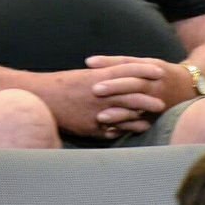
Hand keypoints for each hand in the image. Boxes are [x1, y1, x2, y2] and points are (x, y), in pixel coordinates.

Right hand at [33, 61, 167, 138]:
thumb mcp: (83, 76)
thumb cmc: (61, 85)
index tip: (159, 71)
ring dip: (139, 118)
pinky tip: (131, 133)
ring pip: (125, 115)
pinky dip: (123, 131)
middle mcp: (101, 94)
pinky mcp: (91, 127)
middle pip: (131, 95)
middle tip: (163, 102)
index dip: (145, 70)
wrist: (41, 98)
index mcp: (98, 76)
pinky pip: (111, 130)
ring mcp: (97, 111)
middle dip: (148, 99)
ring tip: (151, 121)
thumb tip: (118, 77)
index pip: (128, 71)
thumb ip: (102, 77)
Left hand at [85, 55, 191, 132]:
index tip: (89, 63)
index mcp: (152, 68)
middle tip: (94, 89)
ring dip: (119, 112)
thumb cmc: (161, 74)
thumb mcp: (147, 64)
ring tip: (100, 116)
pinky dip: (127, 127)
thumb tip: (89, 63)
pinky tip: (112, 130)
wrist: (191, 89)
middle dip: (115, 87)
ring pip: (138, 106)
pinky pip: (142, 124)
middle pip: (134, 84)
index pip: (129, 65)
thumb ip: (120, 64)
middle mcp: (156, 85)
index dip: (109, 63)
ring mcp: (159, 103)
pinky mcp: (158, 119)